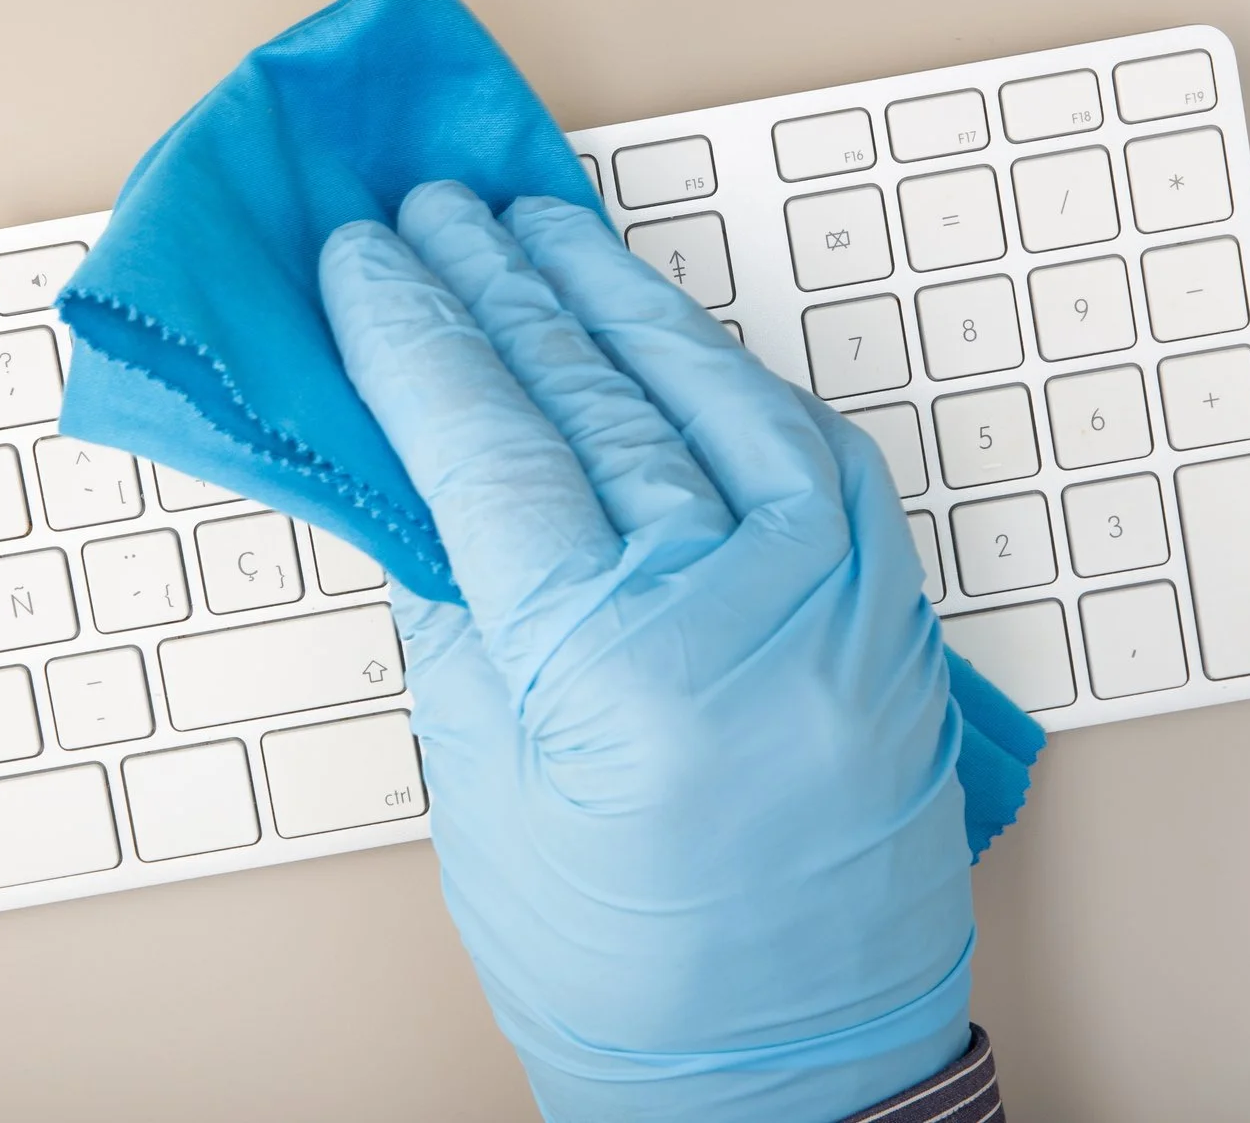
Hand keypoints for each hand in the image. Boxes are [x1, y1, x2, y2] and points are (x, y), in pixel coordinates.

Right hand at [320, 183, 973, 1121]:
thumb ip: (453, 607)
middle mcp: (742, 605)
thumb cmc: (628, 973)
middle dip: (496, 286)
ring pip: (705, 387)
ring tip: (533, 224)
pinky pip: (800, 436)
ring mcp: (834, 591)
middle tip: (432, 212)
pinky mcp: (885, 599)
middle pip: (590, 392)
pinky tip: (663, 324)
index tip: (364, 260)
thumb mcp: (484, 794)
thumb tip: (409, 462)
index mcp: (613, 666)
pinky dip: (722, 368)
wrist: (798, 1067)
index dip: (411, 334)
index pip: (485, 442)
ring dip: (610, 295)